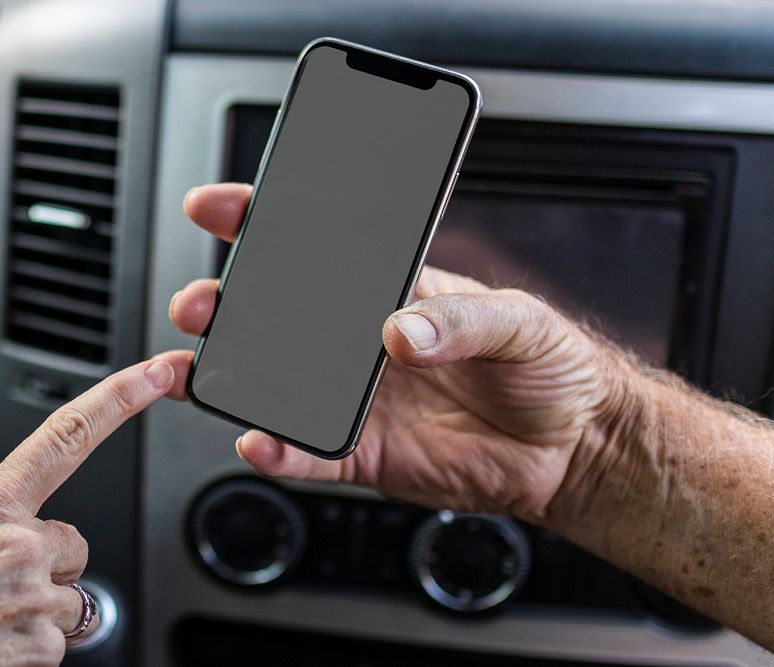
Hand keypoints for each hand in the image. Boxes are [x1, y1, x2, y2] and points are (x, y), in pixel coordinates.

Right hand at [0, 359, 174, 666]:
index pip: (68, 436)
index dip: (120, 398)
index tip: (159, 373)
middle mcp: (22, 547)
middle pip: (72, 544)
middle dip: (43, 564)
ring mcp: (36, 600)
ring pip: (67, 598)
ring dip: (34, 609)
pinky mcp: (41, 650)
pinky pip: (55, 642)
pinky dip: (25, 648)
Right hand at [166, 183, 642, 527]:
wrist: (576, 449)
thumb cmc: (551, 368)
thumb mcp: (519, 322)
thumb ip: (462, 319)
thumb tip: (399, 330)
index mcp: (394, 292)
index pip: (320, 250)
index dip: (264, 224)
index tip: (219, 208)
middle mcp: (363, 343)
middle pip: (278, 319)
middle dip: (227, 304)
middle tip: (201, 302)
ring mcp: (360, 398)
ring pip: (276, 386)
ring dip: (230, 376)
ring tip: (197, 372)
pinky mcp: (366, 453)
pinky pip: (310, 453)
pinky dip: (278, 450)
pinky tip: (258, 442)